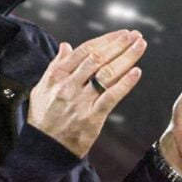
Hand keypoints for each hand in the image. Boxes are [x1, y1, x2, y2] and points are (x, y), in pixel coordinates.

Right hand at [26, 29, 146, 157]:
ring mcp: (81, 101)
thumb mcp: (41, 88)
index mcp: (57, 75)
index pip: (85, 51)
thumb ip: (55, 65)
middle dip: (119, 45)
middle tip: (136, 35)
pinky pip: (111, 97)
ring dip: (126, 58)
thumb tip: (66, 45)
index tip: (122, 33)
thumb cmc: (43, 117)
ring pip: (107, 74)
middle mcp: (69, 85)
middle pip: (98, 59)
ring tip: (140, 46)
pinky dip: (125, 84)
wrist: (44, 148)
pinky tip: (136, 72)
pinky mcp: (92, 117)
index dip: (106, 40)